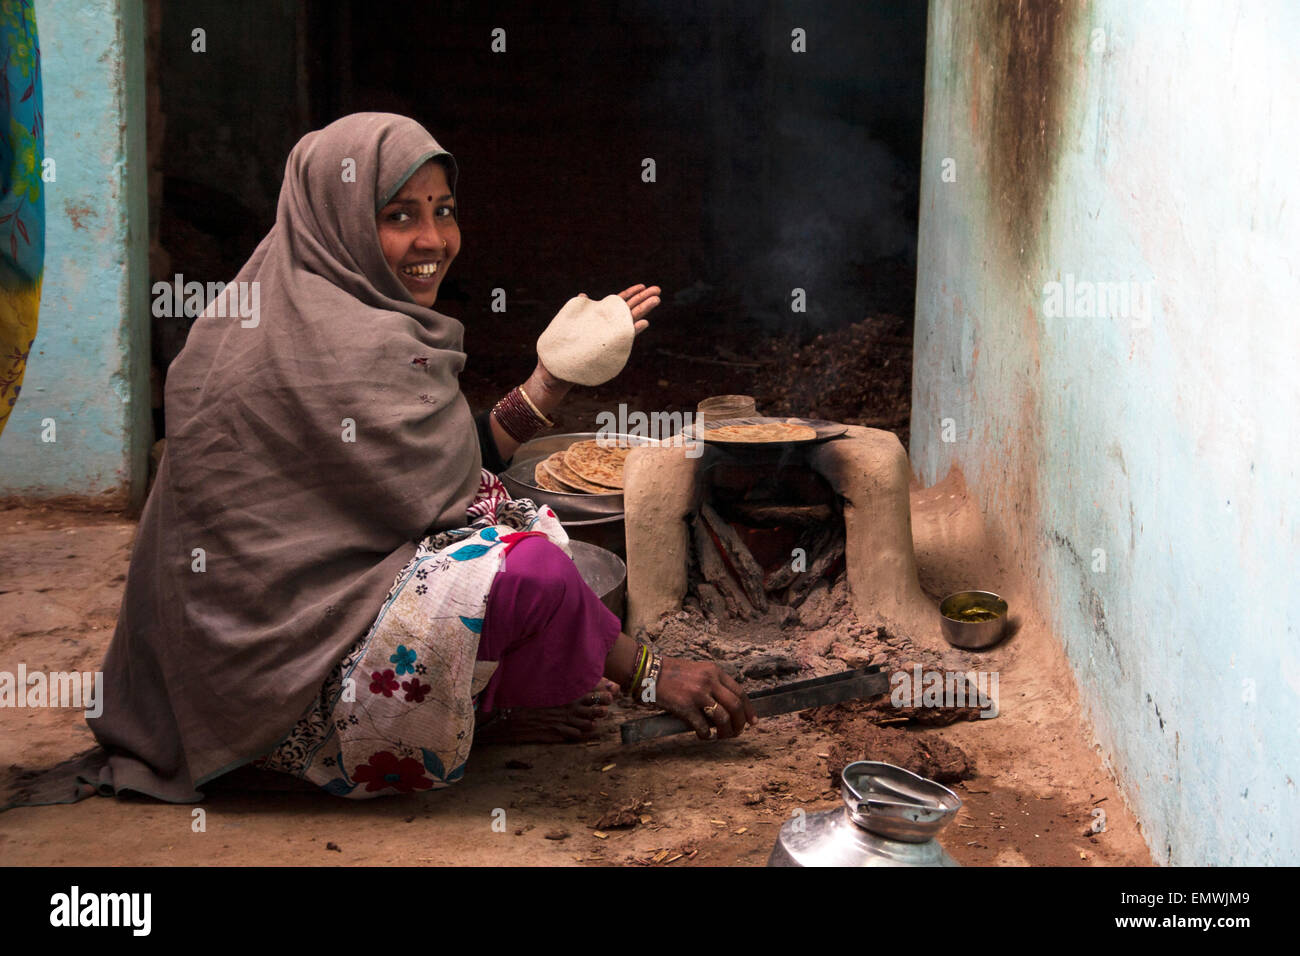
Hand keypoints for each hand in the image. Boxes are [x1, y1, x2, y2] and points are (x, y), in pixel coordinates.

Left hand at [537, 284, 660, 387]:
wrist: (554, 373)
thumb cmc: (561, 349)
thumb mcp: (567, 324)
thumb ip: (578, 310)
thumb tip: (583, 295)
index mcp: (599, 318)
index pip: (617, 303)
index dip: (630, 294)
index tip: (642, 286)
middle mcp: (607, 327)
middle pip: (629, 309)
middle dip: (643, 299)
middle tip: (658, 289)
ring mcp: (609, 337)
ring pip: (630, 321)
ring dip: (643, 310)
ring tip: (657, 299)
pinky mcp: (608, 349)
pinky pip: (623, 338)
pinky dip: (634, 330)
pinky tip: (645, 323)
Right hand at [651, 656, 756, 739]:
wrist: (649, 672)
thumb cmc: (672, 673)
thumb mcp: (698, 671)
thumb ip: (714, 684)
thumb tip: (728, 706)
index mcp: (714, 671)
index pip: (740, 692)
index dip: (749, 709)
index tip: (753, 721)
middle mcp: (709, 681)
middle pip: (735, 706)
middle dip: (740, 723)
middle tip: (738, 732)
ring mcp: (698, 694)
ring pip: (723, 718)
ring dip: (726, 731)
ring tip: (722, 736)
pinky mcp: (686, 707)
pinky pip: (703, 726)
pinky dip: (707, 735)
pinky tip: (705, 736)